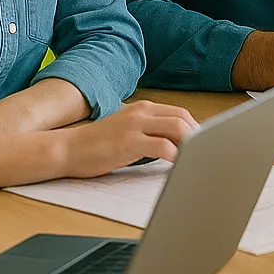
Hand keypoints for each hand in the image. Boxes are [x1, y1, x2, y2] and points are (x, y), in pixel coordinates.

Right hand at [62, 101, 198, 177]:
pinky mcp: (129, 142)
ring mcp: (135, 126)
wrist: (67, 149)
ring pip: (177, 128)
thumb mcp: (128, 129)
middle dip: (198, 135)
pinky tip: (180, 164)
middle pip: (182, 118)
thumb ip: (149, 130)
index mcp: (143, 108)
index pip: (179, 113)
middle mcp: (141, 112)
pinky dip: (176, 155)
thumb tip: (175, 142)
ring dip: (191, 143)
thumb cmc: (97, 144)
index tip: (205, 141)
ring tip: (197, 157)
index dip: (195, 127)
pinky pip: (162, 146)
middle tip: (206, 151)